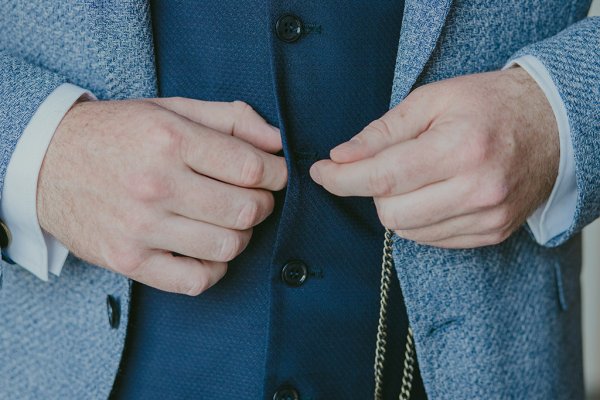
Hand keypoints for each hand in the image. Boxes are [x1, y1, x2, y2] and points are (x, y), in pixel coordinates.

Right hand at [38, 98, 286, 293]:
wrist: (47, 162)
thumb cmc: (118, 134)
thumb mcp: (172, 109)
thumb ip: (231, 118)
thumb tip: (278, 141)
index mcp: (169, 139)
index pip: (251, 168)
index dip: (277, 175)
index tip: (276, 176)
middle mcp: (155, 184)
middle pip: (245, 210)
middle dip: (263, 204)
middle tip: (254, 197)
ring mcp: (140, 227)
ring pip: (227, 246)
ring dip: (241, 235)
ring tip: (228, 220)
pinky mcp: (129, 260)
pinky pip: (196, 281)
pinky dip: (215, 269)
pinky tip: (209, 249)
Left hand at [310, 68, 558, 247]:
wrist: (552, 126)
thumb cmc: (488, 105)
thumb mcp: (432, 100)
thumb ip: (383, 131)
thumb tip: (340, 157)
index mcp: (459, 148)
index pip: (383, 178)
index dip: (342, 179)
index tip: (320, 172)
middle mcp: (476, 190)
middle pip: (391, 212)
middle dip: (373, 191)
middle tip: (384, 166)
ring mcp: (487, 217)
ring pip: (408, 232)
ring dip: (396, 207)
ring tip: (416, 177)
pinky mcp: (492, 234)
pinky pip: (432, 241)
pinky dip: (419, 220)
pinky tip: (432, 195)